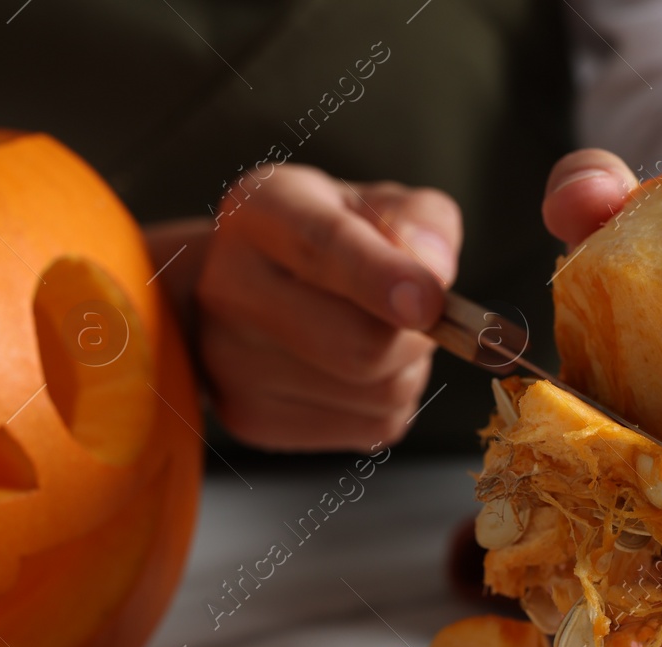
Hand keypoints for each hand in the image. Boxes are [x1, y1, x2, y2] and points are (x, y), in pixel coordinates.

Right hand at [147, 165, 460, 450]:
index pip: (321, 247)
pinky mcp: (253, 420)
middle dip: (417, 335)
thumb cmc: (333, 241)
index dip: (381, 278)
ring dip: (409, 367)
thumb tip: (433, 274)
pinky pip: (373, 426)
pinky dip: (391, 402)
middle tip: (423, 313)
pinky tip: (361, 372)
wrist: (250, 292)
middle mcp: (228, 286)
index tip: (429, 301)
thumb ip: (420, 221)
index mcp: (260, 212)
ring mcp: (231, 363)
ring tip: (380, 334)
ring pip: (377, 392)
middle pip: (359, 344)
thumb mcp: (379, 205)